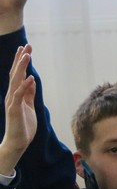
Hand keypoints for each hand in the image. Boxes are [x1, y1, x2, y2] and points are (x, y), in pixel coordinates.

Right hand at [0, 45, 36, 175]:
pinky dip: (25, 86)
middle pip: (15, 74)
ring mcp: (12, 102)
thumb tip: (32, 81)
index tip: (26, 49)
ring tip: (27, 55)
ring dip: (21, 68)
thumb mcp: (29, 106)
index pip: (18, 75)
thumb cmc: (23, 125)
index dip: (21, 62)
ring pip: (16, 81)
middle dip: (21, 60)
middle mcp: (12, 96)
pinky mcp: (15, 110)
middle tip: (26, 46)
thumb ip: (29, 94)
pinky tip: (30, 78)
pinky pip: (20, 96)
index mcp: (16, 94)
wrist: (18, 142)